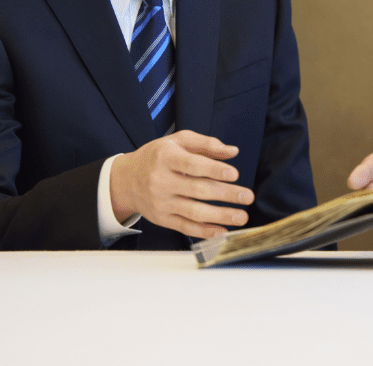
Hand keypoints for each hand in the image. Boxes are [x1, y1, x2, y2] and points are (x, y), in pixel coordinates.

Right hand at [110, 130, 252, 238]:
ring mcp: (161, 202)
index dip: (214, 170)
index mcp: (166, 158)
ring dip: (221, 216)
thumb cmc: (156, 157)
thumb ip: (205, 144)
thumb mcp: (177, 141)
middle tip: (247, 197)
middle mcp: (161, 181)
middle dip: (226, 195)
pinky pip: (185, 227)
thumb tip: (232, 151)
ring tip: (242, 217)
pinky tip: (223, 232)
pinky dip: (205, 231)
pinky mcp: (162, 219)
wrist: (125, 180)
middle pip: (197, 190)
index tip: (235, 174)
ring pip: (194, 212)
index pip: (192, 165)